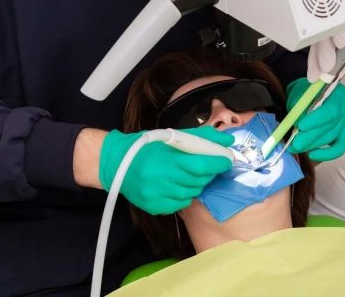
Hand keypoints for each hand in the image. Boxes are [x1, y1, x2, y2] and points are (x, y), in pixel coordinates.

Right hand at [98, 126, 233, 213]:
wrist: (117, 164)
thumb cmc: (147, 147)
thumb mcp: (172, 136)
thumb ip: (201, 137)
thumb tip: (227, 139)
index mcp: (167, 159)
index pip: (200, 165)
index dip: (217, 163)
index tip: (226, 160)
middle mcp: (162, 179)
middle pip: (198, 181)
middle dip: (208, 173)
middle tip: (208, 166)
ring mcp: (157, 196)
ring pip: (190, 194)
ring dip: (196, 184)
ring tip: (189, 174)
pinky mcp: (153, 207)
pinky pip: (179, 204)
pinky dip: (184, 195)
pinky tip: (178, 186)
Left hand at [285, 78, 344, 161]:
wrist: (307, 92)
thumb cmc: (303, 91)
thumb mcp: (299, 94)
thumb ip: (299, 108)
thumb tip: (297, 128)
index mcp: (338, 92)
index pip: (331, 110)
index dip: (316, 120)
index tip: (300, 126)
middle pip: (331, 126)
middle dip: (311, 137)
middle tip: (294, 144)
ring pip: (332, 138)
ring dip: (312, 145)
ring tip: (295, 147)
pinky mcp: (342, 134)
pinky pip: (338, 148)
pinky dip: (325, 154)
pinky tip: (311, 154)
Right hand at [307, 3, 344, 81]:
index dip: (340, 25)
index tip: (341, 42)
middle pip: (328, 22)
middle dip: (324, 44)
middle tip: (326, 65)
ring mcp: (339, 18)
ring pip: (321, 33)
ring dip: (317, 54)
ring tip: (316, 74)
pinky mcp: (335, 30)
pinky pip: (323, 42)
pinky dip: (317, 58)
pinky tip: (314, 71)